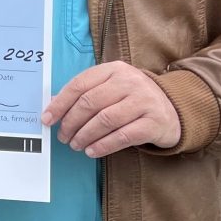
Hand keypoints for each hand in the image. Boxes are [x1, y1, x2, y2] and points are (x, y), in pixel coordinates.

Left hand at [41, 60, 181, 157]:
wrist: (174, 109)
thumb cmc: (133, 98)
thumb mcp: (111, 87)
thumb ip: (86, 93)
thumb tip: (53, 106)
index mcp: (114, 69)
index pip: (79, 85)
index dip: (60, 104)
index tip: (47, 119)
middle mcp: (129, 82)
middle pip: (90, 103)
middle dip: (71, 122)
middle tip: (62, 136)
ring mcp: (144, 101)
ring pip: (105, 120)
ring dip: (85, 135)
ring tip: (75, 145)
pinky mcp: (154, 122)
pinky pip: (123, 136)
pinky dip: (103, 145)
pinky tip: (92, 151)